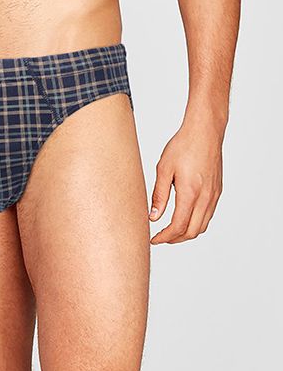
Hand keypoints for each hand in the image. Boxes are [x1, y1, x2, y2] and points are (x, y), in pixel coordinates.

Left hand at [149, 121, 222, 243]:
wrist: (205, 132)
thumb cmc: (183, 145)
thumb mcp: (164, 168)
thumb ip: (159, 195)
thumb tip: (153, 217)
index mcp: (190, 193)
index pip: (178, 226)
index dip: (164, 237)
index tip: (153, 239)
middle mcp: (206, 198)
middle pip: (191, 231)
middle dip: (174, 239)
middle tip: (160, 237)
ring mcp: (214, 195)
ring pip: (202, 226)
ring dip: (186, 233)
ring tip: (170, 231)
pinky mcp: (217, 191)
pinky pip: (208, 215)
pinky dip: (196, 223)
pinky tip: (185, 217)